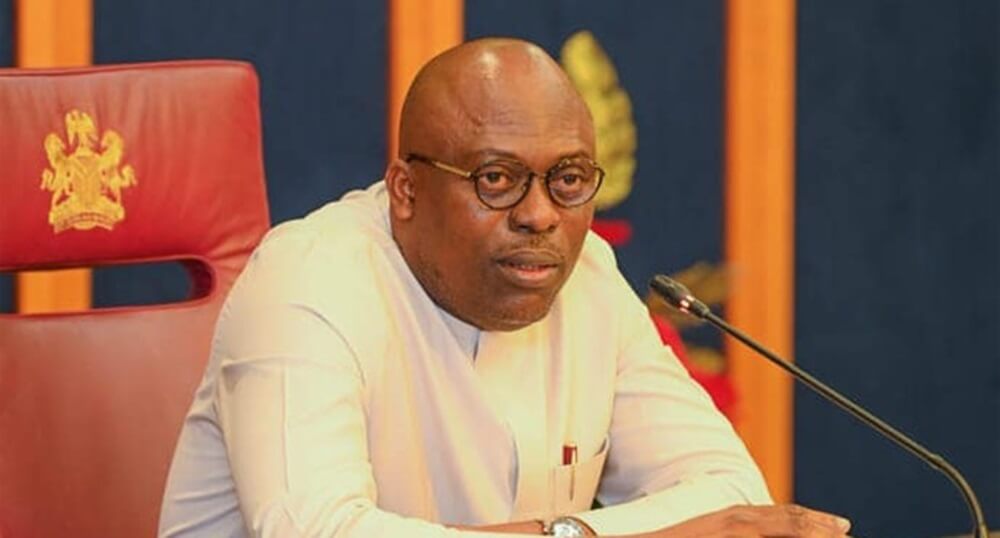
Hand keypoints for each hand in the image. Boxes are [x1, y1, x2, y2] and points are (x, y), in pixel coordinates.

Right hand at [647, 504, 850, 536]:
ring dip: (813, 533)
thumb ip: (737, 529)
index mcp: (738, 516)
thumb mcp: (715, 532)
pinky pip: (767, 535)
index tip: (842, 528)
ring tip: (840, 536)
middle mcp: (739, 519)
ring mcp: (734, 530)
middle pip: (793, 521)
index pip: (786, 516)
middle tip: (849, 533)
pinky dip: (790, 536)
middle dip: (824, 529)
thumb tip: (756, 530)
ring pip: (785, 528)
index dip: (817, 522)